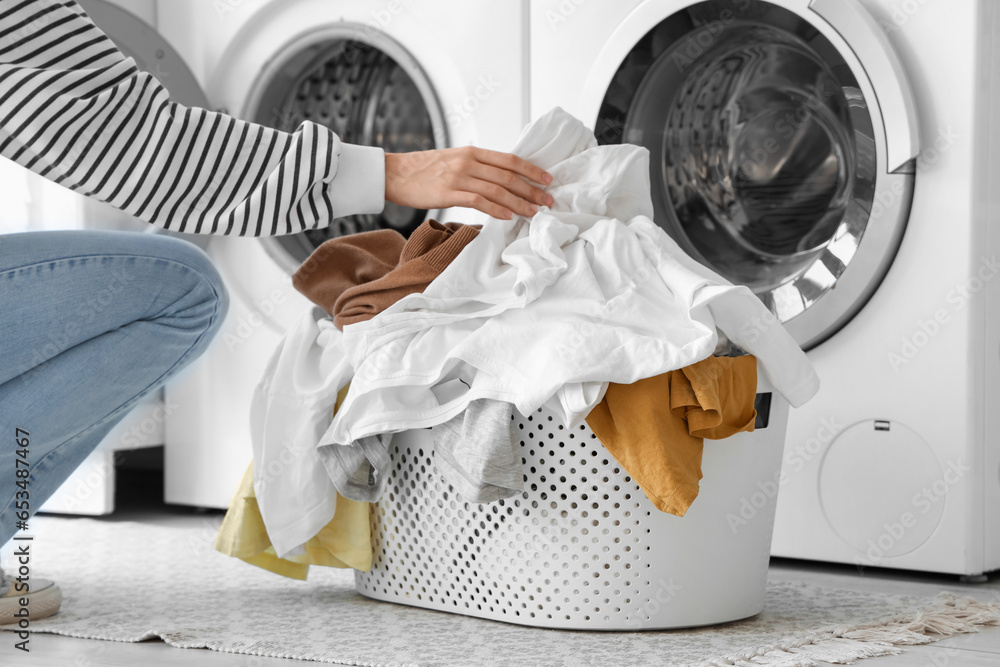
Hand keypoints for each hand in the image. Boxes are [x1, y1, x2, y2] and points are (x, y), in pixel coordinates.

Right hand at [385, 147, 553, 219]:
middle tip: (548, 201)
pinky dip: (497, 209)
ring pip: (498, 190)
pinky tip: (509, 216)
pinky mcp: (448, 193)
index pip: (509, 160)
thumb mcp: (454, 160)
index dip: (532, 170)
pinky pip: (478, 201)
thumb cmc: (424, 170)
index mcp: (472, 152)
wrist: (395, 173)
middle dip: (532, 190)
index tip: (548, 180)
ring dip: (520, 202)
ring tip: (534, 212)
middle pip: (508, 176)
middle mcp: (468, 162)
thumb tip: (500, 180)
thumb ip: (476, 167)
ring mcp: (459, 177)